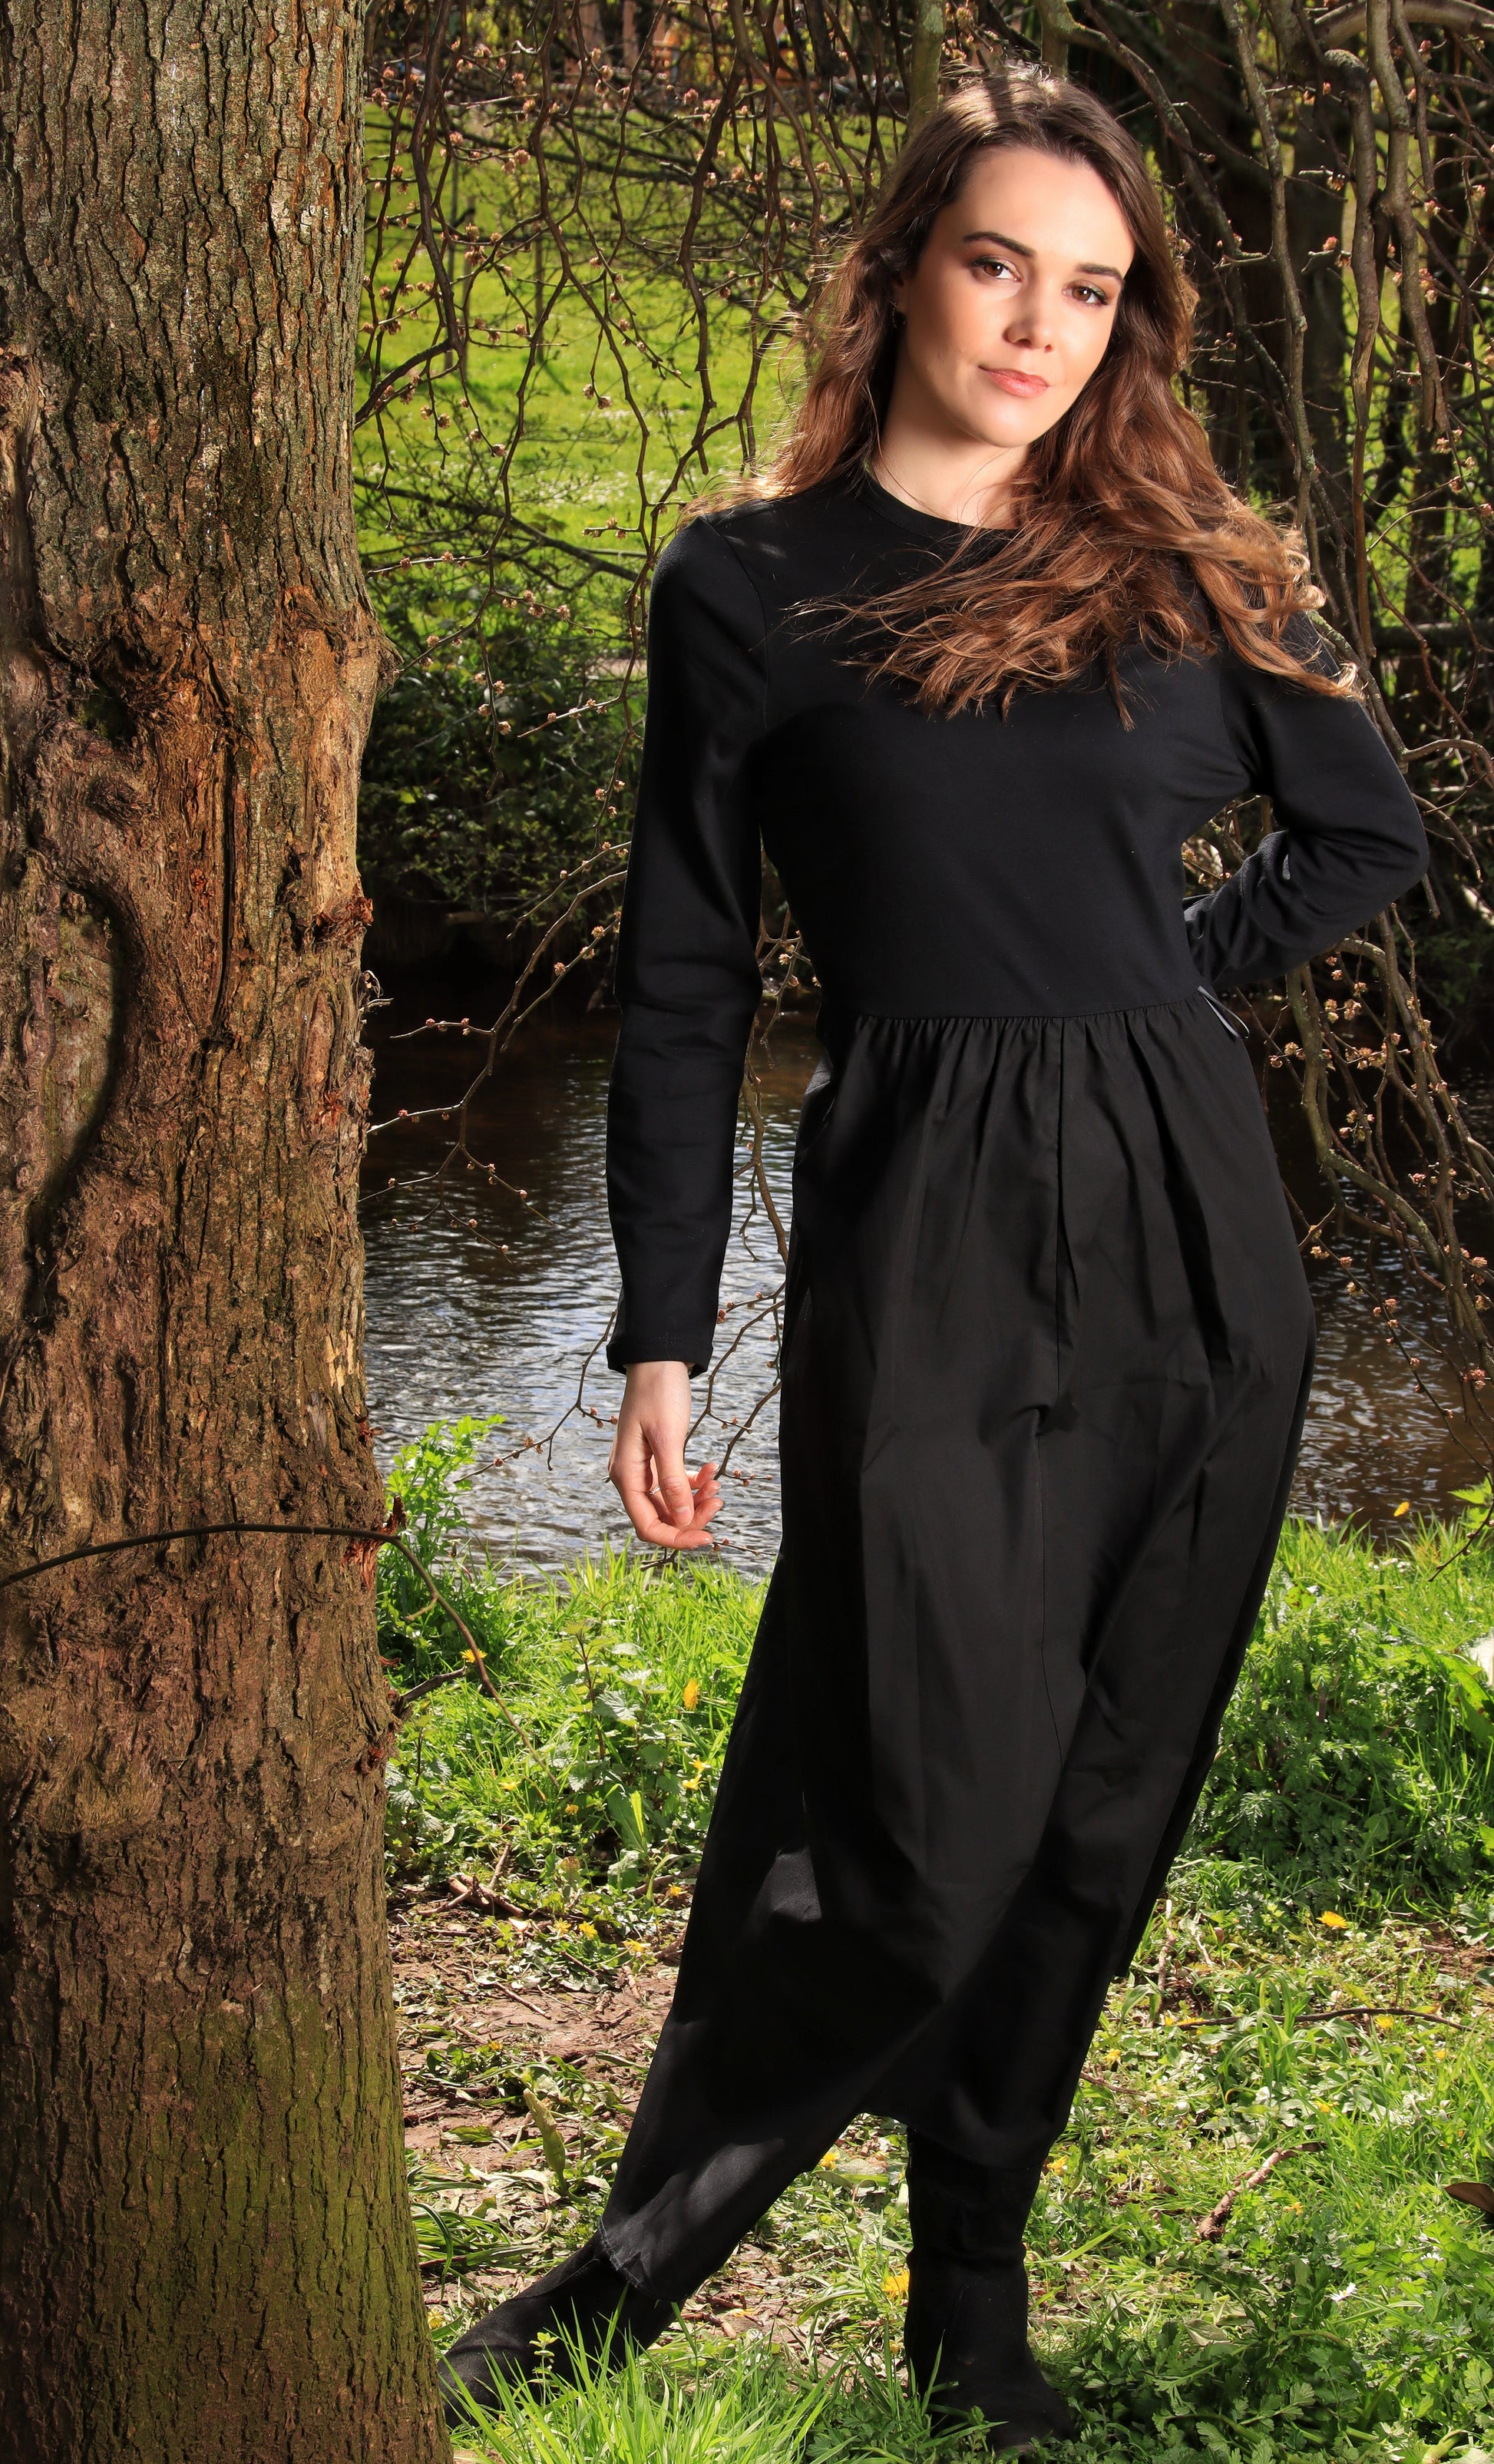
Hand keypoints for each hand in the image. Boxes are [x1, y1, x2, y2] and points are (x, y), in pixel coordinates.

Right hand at [608, 1361, 723, 1549]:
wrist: (658, 1360)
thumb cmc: (658, 1393)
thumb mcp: (668, 1437)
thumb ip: (673, 1481)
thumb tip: (682, 1519)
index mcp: (626, 1475)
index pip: (648, 1525)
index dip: (676, 1538)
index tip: (707, 1538)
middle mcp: (631, 1476)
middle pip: (661, 1517)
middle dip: (692, 1515)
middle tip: (719, 1499)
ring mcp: (644, 1468)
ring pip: (672, 1502)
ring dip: (696, 1499)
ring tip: (718, 1484)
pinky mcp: (657, 1458)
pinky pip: (676, 1483)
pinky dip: (695, 1482)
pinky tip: (711, 1470)